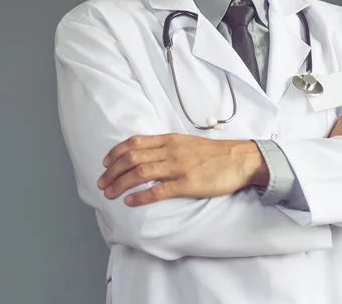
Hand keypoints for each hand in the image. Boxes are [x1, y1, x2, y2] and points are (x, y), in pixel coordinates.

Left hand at [96, 133, 268, 206]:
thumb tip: (148, 155)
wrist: (239, 159)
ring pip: (140, 173)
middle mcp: (171, 151)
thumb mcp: (188, 143)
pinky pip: (158, 190)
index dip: (115, 153)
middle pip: (132, 158)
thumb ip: (168, 147)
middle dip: (112, 171)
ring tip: (110, 193)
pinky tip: (130, 201)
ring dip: (120, 184)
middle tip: (102, 183)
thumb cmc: (215, 153)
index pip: (135, 143)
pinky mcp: (187, 183)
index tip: (105, 163)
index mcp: (170, 140)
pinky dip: (141, 197)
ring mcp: (179, 167)